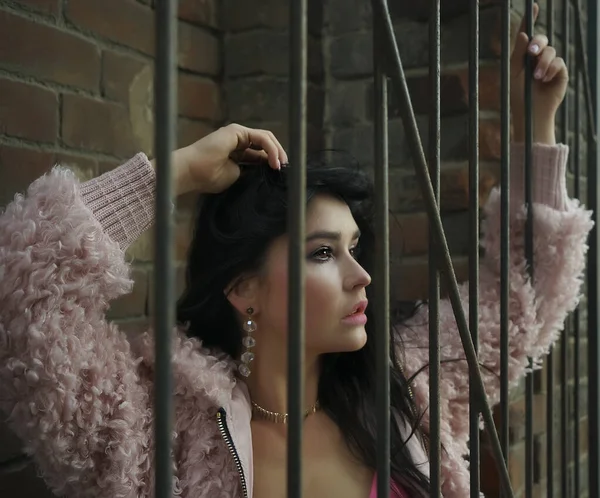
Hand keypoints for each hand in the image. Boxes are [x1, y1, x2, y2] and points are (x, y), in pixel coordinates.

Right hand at [165, 124, 287, 194]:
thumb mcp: (236, 176)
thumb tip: (267, 173)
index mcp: (237, 152)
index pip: (261, 153)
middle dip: (278, 155)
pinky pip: (261, 138)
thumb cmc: (208, 177)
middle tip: (285, 170)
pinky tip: (274, 161)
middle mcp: (237, 140)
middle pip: (266, 144)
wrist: (191, 172)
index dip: (272, 162)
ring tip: (281, 166)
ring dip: (277, 151)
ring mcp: (237, 134)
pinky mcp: (236, 131)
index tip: (280, 175)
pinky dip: (271, 149)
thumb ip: (251, 171)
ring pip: (266, 138)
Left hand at [510, 4, 567, 143]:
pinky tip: (544, 79)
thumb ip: (517, 54)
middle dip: (537, 43)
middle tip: (532, 52)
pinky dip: (550, 69)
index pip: (527, 35)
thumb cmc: (518, 95)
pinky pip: (559, 62)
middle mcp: (536, 57)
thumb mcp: (513, 73)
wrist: (530, 112)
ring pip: (550, 51)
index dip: (530, 20)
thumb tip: (523, 34)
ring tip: (536, 77)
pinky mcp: (560, 72)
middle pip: (541, 39)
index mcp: (523, 56)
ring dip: (543, 62)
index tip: (534, 7)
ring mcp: (549, 64)